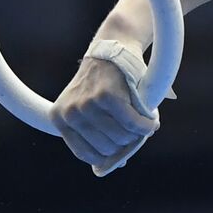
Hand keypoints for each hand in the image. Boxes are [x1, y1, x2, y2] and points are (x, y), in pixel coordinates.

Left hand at [50, 54, 158, 172]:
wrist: (113, 46)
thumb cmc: (106, 81)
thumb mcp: (94, 106)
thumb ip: (100, 134)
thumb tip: (114, 165)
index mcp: (60, 118)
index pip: (85, 153)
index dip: (107, 156)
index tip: (122, 151)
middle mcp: (70, 113)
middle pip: (105, 147)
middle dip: (126, 143)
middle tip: (138, 133)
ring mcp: (86, 104)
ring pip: (119, 137)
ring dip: (138, 135)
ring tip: (146, 126)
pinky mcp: (106, 96)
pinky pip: (131, 123)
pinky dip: (145, 125)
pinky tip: (152, 122)